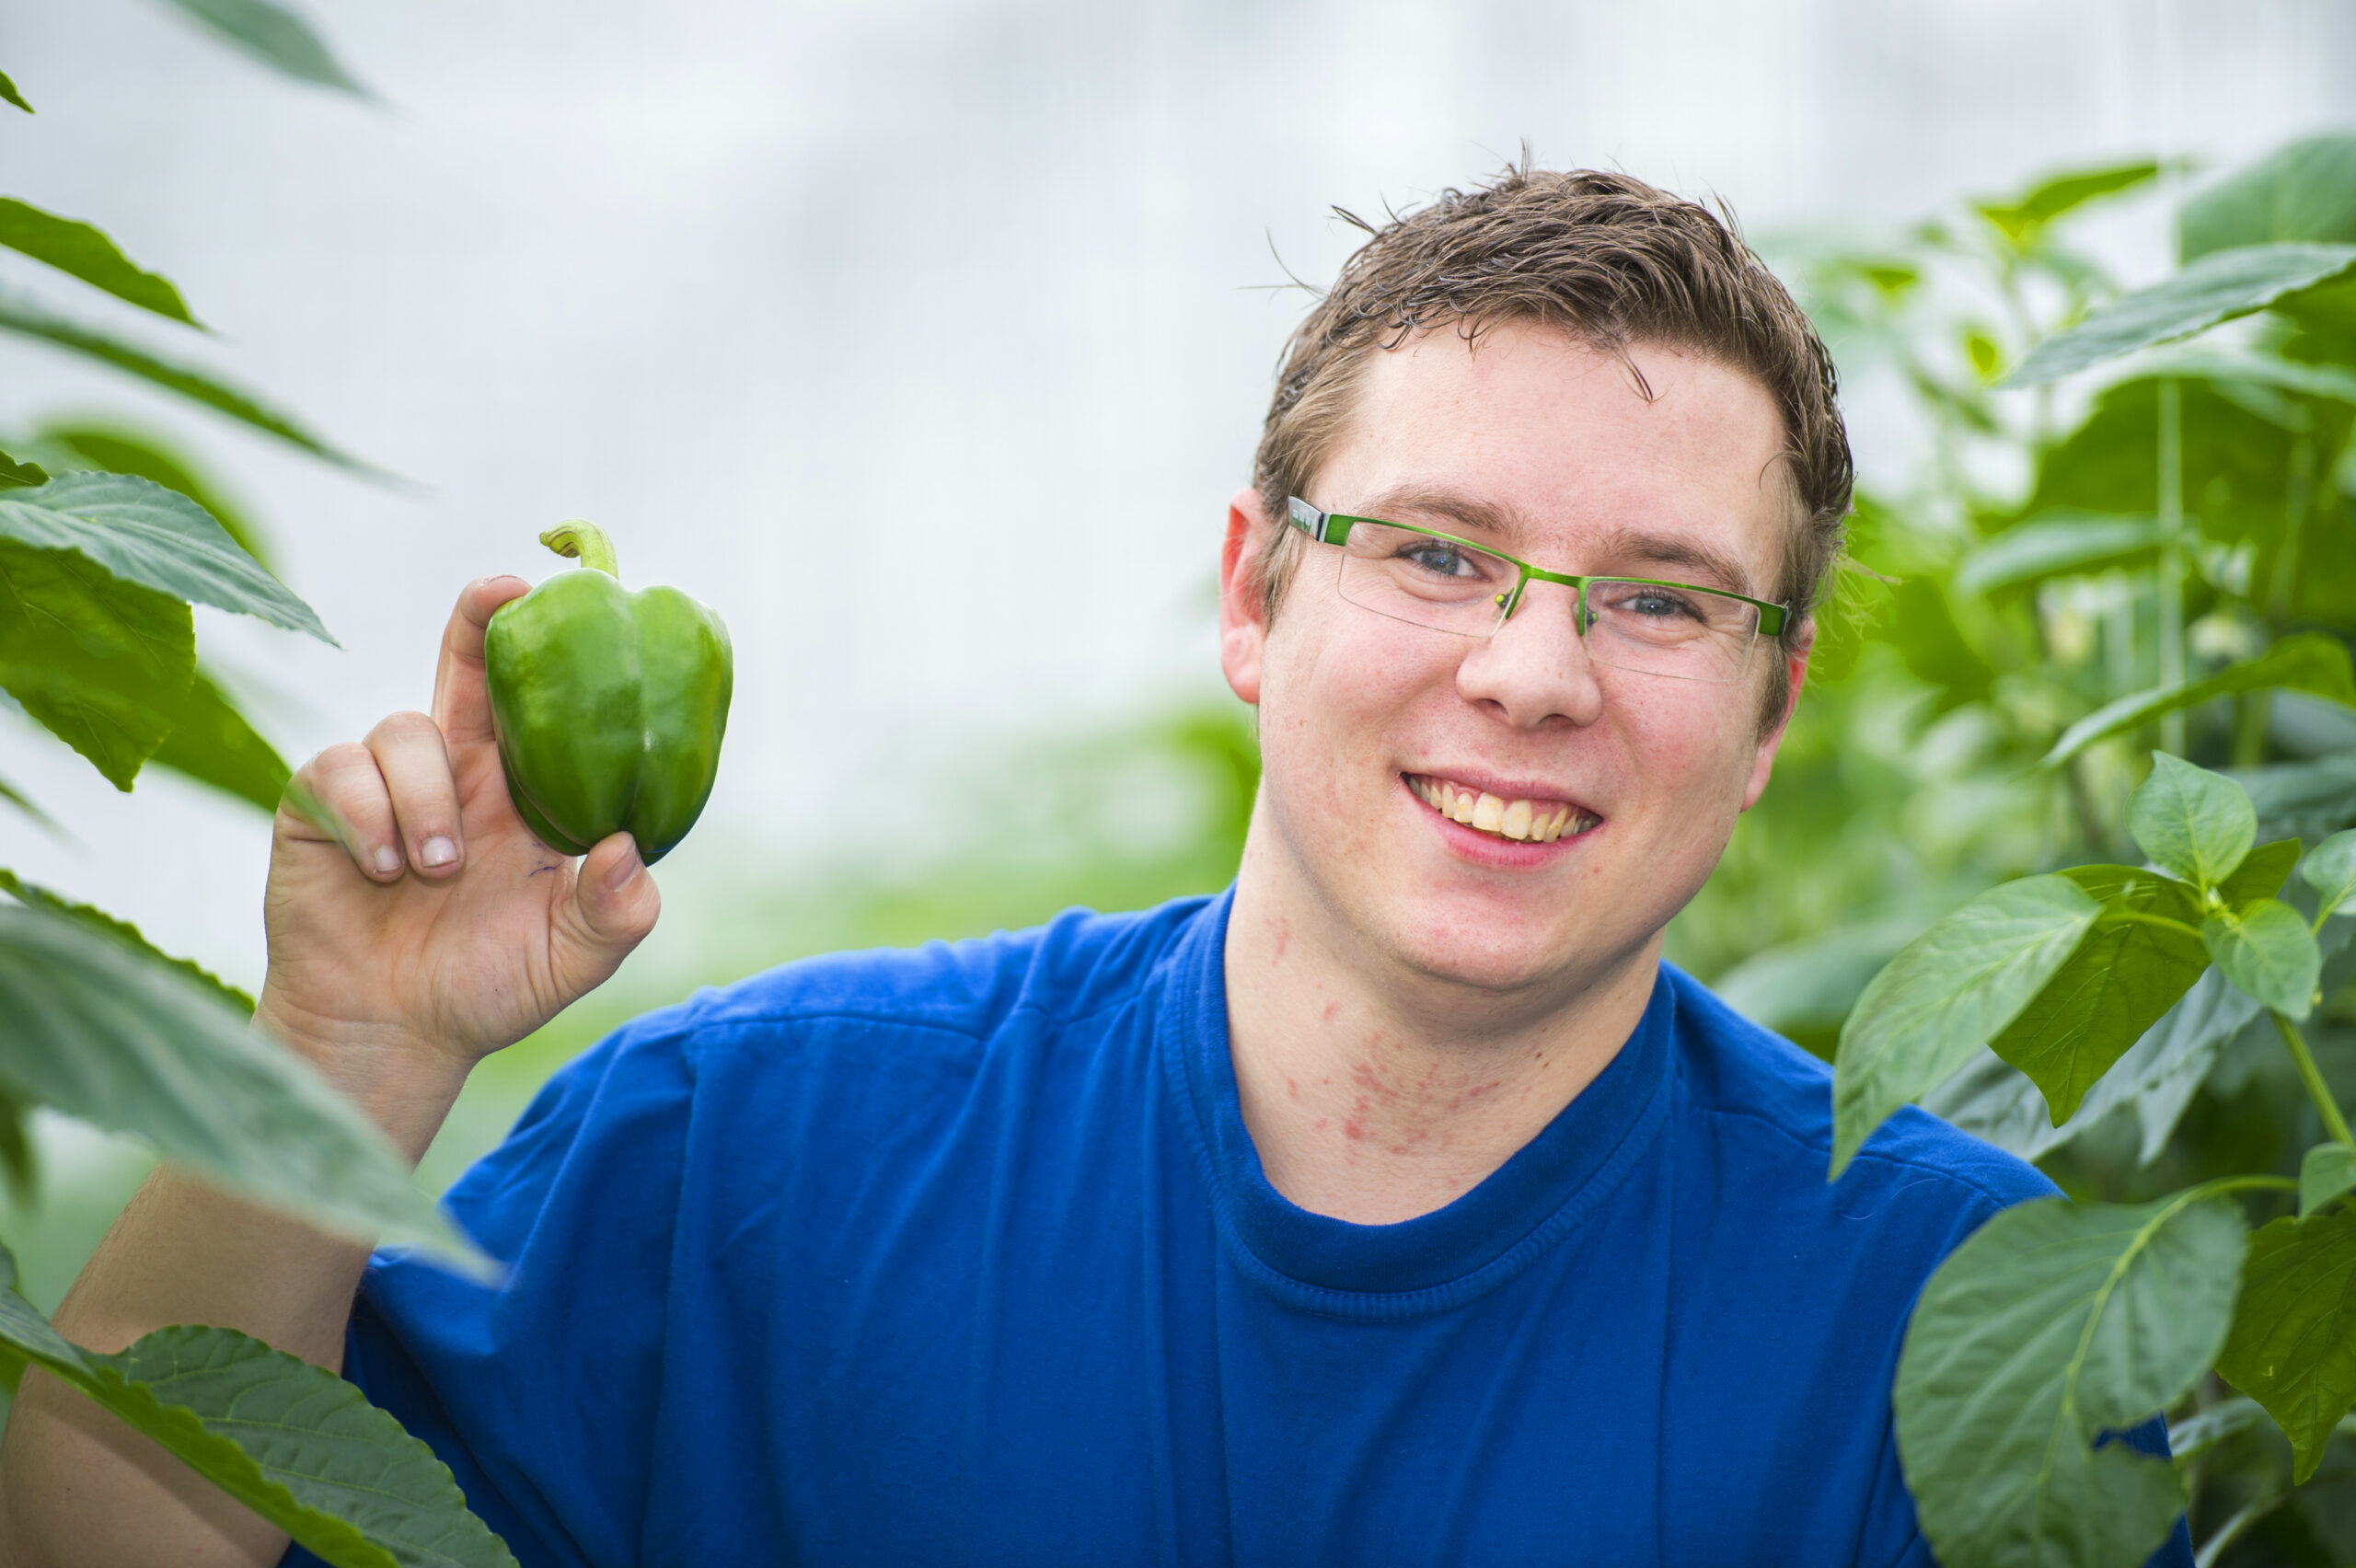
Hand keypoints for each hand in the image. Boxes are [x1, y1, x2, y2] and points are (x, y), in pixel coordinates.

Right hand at [256, 578, 661, 1118]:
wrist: (395, 1036)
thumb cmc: (489, 987)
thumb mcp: (571, 958)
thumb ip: (614, 911)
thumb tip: (628, 850)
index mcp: (524, 793)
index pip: (540, 703)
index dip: (550, 649)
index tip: (570, 599)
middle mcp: (457, 773)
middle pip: (464, 667)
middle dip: (477, 622)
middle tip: (499, 594)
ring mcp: (386, 786)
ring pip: (404, 731)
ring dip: (427, 798)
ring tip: (437, 869)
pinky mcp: (320, 808)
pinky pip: (339, 771)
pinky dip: (367, 817)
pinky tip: (382, 872)